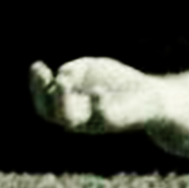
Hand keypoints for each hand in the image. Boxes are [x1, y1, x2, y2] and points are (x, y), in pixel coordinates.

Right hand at [30, 58, 162, 135]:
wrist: (151, 96)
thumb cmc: (118, 82)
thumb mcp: (92, 67)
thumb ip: (75, 69)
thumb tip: (62, 76)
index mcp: (69, 106)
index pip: (44, 101)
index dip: (36, 85)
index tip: (37, 64)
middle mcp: (77, 118)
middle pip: (49, 113)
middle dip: (42, 93)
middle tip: (45, 72)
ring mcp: (93, 122)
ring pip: (69, 119)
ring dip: (62, 100)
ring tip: (63, 80)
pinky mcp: (113, 122)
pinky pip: (100, 117)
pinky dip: (97, 103)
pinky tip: (97, 89)